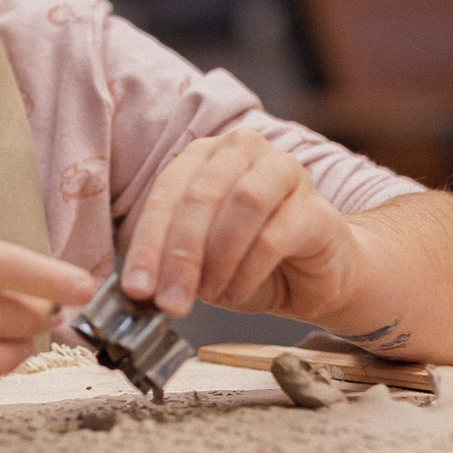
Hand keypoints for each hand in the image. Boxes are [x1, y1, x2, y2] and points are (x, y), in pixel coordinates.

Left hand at [119, 129, 359, 324]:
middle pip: (201, 195)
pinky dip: (248, 271)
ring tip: (210, 294)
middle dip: (180, 255)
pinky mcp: (316, 208)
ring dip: (217, 258)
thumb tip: (139, 286)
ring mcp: (284, 172)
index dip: (147, 243)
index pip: (166, 193)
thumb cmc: (250, 260)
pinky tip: (237, 293)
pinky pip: (275, 235)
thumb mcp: (200, 261)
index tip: (136, 288)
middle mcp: (243, 151)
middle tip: (170, 301)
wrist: (315, 279)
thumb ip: (171, 263)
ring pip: (241, 203)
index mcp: (204, 155)